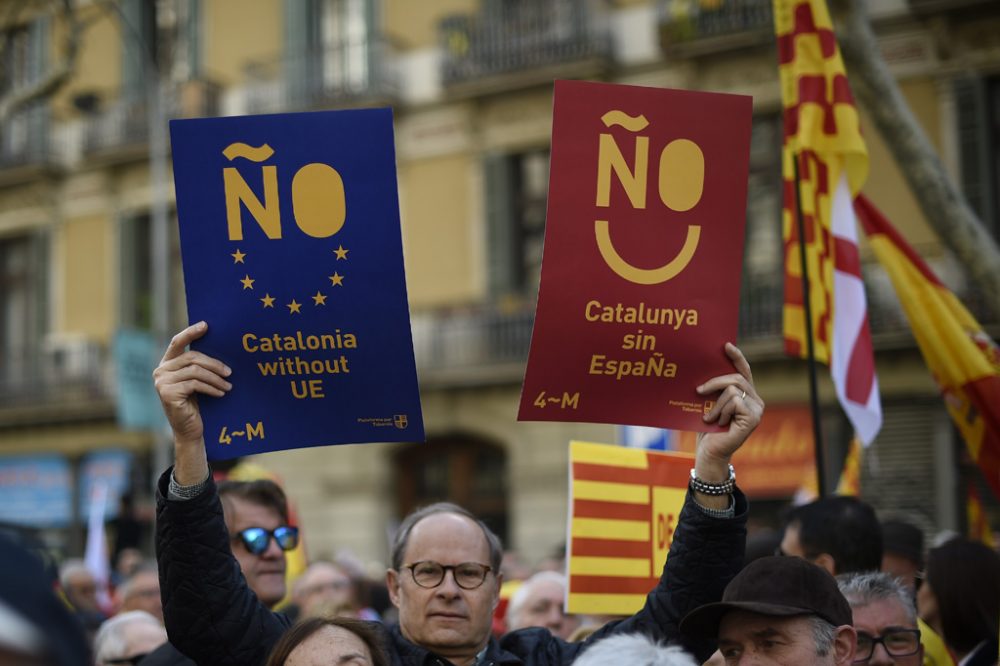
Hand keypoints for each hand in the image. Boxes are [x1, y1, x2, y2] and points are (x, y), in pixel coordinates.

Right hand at [153, 322, 231, 482]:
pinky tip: (221, 393)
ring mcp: (161, 382)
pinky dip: (211, 388)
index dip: (191, 332)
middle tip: (230, 372)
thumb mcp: (197, 381)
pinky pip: (195, 384)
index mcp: (167, 364)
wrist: (190, 429)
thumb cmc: (197, 404)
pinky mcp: (167, 393)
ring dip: (216, 378)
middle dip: (214, 363)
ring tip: (229, 385)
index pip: (177, 342)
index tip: (206, 325)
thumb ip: (199, 366)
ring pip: (195, 370)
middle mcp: (160, 370)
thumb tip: (220, 347)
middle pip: (192, 356)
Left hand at [694, 343, 763, 484]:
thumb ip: (714, 389)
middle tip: (698, 390)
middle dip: (715, 382)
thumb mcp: (709, 403)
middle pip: (736, 378)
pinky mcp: (753, 418)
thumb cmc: (707, 429)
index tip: (725, 345)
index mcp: (746, 395)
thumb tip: (704, 367)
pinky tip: (718, 423)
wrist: (709, 452)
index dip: (736, 357)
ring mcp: (757, 409)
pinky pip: (734, 401)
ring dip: (715, 405)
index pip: (743, 371)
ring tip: (711, 418)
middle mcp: (756, 400)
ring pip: (732, 390)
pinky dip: (720, 411)